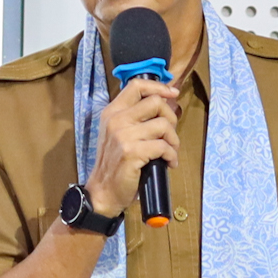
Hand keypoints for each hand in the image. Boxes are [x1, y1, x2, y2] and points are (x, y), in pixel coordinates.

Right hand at [86, 76, 179, 218]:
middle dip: (171, 118)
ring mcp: (123, 136)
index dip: (158, 86)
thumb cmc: (115, 164)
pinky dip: (172, 155)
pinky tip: (169, 163)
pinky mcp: (131, 152)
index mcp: (112, 112)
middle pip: (155, 102)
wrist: (103, 191)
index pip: (136, 86)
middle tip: (169, 134)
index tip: (172, 93)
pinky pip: (163, 146)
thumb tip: (164, 103)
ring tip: (170, 152)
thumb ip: (134, 118)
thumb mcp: (118, 134)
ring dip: (174, 141)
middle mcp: (116, 120)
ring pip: (163, 125)